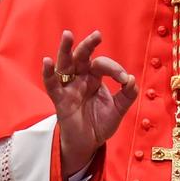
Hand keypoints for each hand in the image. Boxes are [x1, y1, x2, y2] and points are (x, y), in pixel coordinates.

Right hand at [43, 30, 137, 179]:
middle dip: (88, 45)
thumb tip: (132, 79)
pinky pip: (52, 85)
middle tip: (97, 35)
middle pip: (82, 57)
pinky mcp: (60, 100)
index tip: (125, 79)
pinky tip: (47, 61)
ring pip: (65, 65)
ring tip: (68, 35)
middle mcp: (81, 78)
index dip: (114, 69)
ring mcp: (69, 88)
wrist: (88, 145)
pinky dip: (48, 73)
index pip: (102, 65)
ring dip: (66, 50)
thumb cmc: (100, 123)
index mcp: (94, 78)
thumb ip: (127, 95)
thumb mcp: (118, 109)